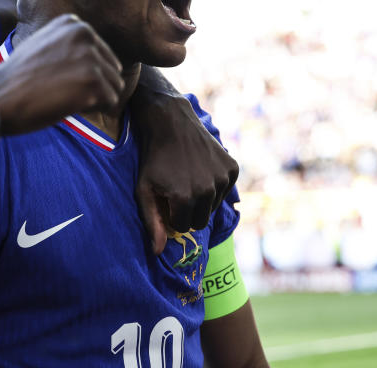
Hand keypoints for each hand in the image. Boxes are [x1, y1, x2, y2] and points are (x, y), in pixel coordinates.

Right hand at [0, 14, 123, 134]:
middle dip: (92, 86)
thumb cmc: (19, 79)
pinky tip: (67, 105)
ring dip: (93, 98)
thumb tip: (100, 58)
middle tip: (60, 90)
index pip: (102, 54)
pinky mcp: (93, 82)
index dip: (83, 74)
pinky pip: (111, 102)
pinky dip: (93, 110)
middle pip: (112, 70)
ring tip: (63, 97)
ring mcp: (90, 57)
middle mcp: (85, 34)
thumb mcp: (45, 46)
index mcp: (74, 24)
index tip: (57, 77)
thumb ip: (71, 45)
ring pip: (114, 87)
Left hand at [133, 94, 237, 253]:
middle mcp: (208, 190)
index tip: (166, 199)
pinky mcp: (232, 167)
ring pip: (213, 206)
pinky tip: (201, 168)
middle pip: (200, 220)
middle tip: (177, 190)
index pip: (183, 227)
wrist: (170, 122)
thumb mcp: (144, 190)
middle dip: (189, 210)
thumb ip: (152, 222)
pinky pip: (225, 190)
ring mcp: (222, 178)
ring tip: (188, 177)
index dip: (172, 215)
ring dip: (202, 198)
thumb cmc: (152, 158)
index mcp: (185, 199)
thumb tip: (159, 252)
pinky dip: (215, 184)